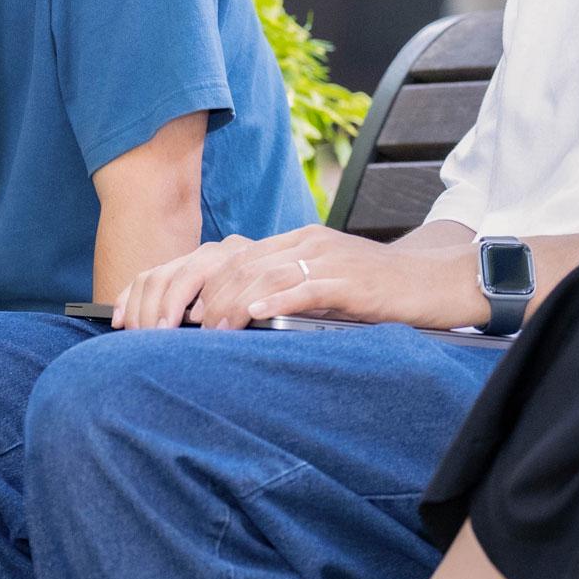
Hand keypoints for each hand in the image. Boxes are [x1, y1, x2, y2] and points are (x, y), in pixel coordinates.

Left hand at [109, 228, 485, 330]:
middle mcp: (300, 243)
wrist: (438, 283)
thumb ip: (277, 297)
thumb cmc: (376, 294)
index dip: (173, 282)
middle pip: (229, 263)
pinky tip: (257, 315)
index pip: (217, 257)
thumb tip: (222, 327)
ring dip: (227, 304)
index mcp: (287, 244)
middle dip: (192, 298)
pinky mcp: (352, 278)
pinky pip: (307, 284)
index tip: (140, 315)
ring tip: (204, 333)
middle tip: (167, 335)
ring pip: (261, 272)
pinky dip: (278, 298)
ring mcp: (326, 257)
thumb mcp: (318, 290)